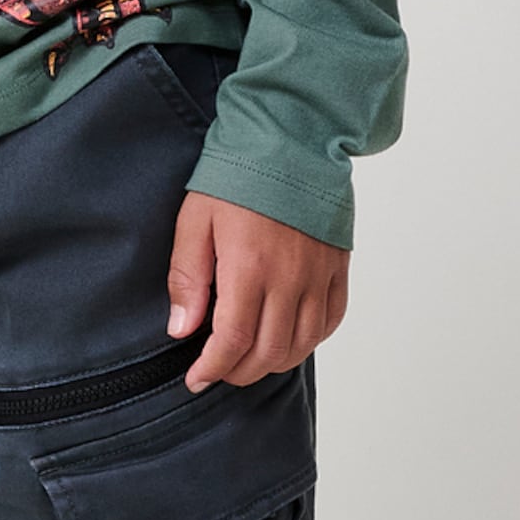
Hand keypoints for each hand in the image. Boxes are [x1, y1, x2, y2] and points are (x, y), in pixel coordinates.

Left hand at [166, 193, 347, 390]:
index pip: (233, 341)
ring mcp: (319, 275)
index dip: (213, 368)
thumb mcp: (195, 221)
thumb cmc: (239, 176)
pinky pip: (330, 320)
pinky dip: (309, 341)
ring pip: (302, 344)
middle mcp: (290, 279)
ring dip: (273, 363)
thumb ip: (187, 278)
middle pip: (268, 352)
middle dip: (239, 372)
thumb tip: (182, 330)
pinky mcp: (338, 267)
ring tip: (249, 360)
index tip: (196, 379)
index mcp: (249, 268)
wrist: (292, 140)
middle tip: (218, 371)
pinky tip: (288, 339)